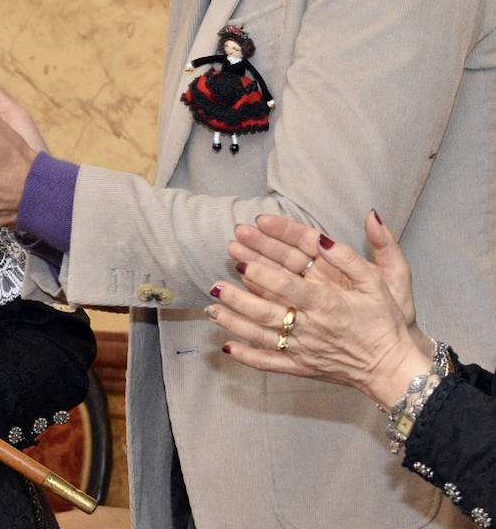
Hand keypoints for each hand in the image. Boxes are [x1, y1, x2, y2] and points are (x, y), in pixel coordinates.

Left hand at [207, 215, 432, 407]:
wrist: (393, 368)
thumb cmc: (386, 321)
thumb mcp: (378, 283)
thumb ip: (351, 257)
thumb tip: (324, 237)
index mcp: (327, 305)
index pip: (289, 288)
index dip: (264, 276)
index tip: (242, 264)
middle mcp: (311, 328)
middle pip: (268, 311)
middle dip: (238, 299)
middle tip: (215, 286)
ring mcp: (304, 350)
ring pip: (262, 336)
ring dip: (235, 323)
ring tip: (211, 310)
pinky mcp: (302, 367)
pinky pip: (271, 363)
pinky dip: (248, 358)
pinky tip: (227, 349)